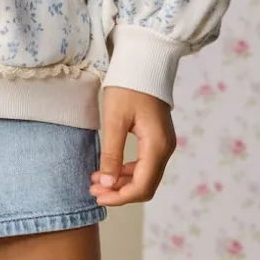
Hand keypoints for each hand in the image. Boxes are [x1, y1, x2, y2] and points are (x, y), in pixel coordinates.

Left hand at [89, 86, 175, 206]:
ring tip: (97, 181)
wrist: (144, 62)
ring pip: (145, 175)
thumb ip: (112, 153)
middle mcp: (166, 148)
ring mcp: (164, 144)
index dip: (120, 197)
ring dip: (122, 182)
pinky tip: (109, 169)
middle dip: (120, 192)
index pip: (142, 186)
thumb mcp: (115, 119)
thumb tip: (107, 185)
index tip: (98, 197)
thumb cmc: (128, 86)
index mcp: (157, 145)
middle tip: (93, 190)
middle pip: (146, 185)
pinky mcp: (158, 138)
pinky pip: (145, 163)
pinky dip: (128, 170)